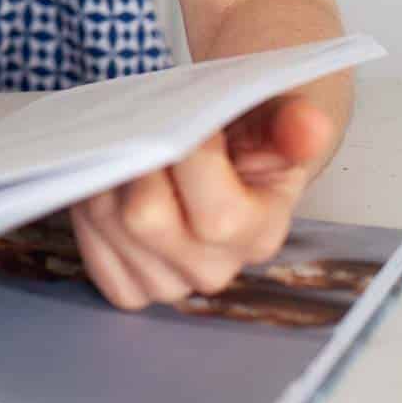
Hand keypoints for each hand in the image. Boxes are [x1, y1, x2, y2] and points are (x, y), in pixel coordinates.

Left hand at [68, 93, 336, 309]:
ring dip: (110, 174)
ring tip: (133, 149)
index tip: (186, 121)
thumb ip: (291, 122)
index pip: (216, 214)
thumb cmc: (243, 136)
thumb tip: (309, 127)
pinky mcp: (127, 285)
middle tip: (148, 131)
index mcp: (259, 234)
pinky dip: (92, 205)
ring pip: (109, 223)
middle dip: (139, 161)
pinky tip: (113, 182)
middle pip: (147, 219)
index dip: (189, 158)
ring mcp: (166, 284)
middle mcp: (213, 271)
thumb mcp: (273, 117)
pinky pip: (92, 248)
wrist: (219, 158)